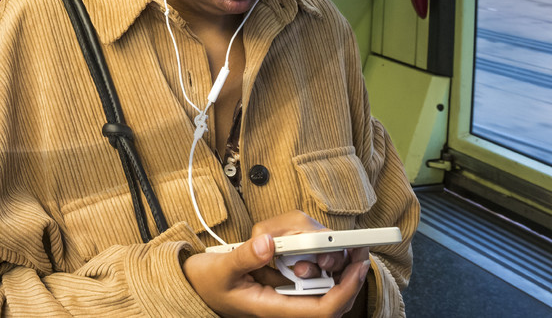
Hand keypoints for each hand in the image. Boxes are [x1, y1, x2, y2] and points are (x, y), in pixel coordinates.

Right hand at [183, 214, 369, 317]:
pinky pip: (311, 276)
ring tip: (328, 242)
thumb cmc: (207, 283)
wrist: (194, 287)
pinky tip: (310, 242)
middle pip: (330, 300)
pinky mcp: (284, 284)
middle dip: (345, 273)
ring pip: (324, 287)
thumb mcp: (221, 268)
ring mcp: (286, 295)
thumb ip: (246, 256)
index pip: (321, 310)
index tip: (357, 265)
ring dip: (331, 264)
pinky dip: (317, 258)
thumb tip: (269, 243)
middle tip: (351, 247)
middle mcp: (285, 305)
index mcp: (273, 308)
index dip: (345, 290)